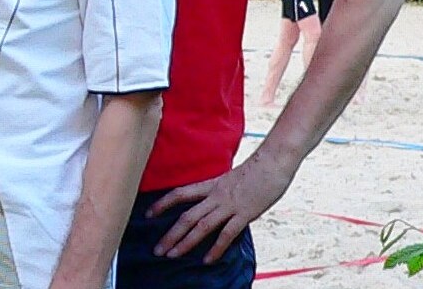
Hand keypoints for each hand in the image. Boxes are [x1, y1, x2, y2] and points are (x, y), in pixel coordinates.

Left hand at [149, 156, 293, 262]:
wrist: (273, 161)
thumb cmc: (256, 169)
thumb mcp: (231, 178)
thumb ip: (221, 191)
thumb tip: (216, 202)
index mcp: (211, 184)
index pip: (179, 194)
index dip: (162, 204)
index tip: (148, 214)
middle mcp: (215, 195)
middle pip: (186, 216)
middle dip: (170, 234)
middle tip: (157, 249)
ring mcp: (229, 205)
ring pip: (201, 226)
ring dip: (186, 242)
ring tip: (172, 255)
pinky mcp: (245, 213)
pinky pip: (227, 234)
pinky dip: (216, 248)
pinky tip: (207, 260)